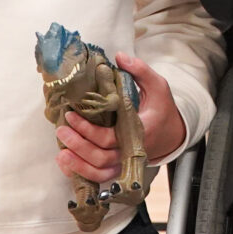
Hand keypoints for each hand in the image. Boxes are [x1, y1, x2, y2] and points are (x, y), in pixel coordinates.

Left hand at [54, 53, 186, 181]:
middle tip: (61, 129)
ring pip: (99, 171)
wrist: (171, 133)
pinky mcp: (120, 167)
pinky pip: (100, 177)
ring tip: (60, 152)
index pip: (110, 138)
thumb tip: (119, 56)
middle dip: (78, 145)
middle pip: (101, 157)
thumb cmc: (161, 108)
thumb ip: (140, 70)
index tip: (71, 115)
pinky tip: (67, 163)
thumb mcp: (157, 85)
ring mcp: (126, 161)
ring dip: (78, 164)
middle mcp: (132, 150)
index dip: (88, 130)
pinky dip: (83, 173)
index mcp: (141, 130)